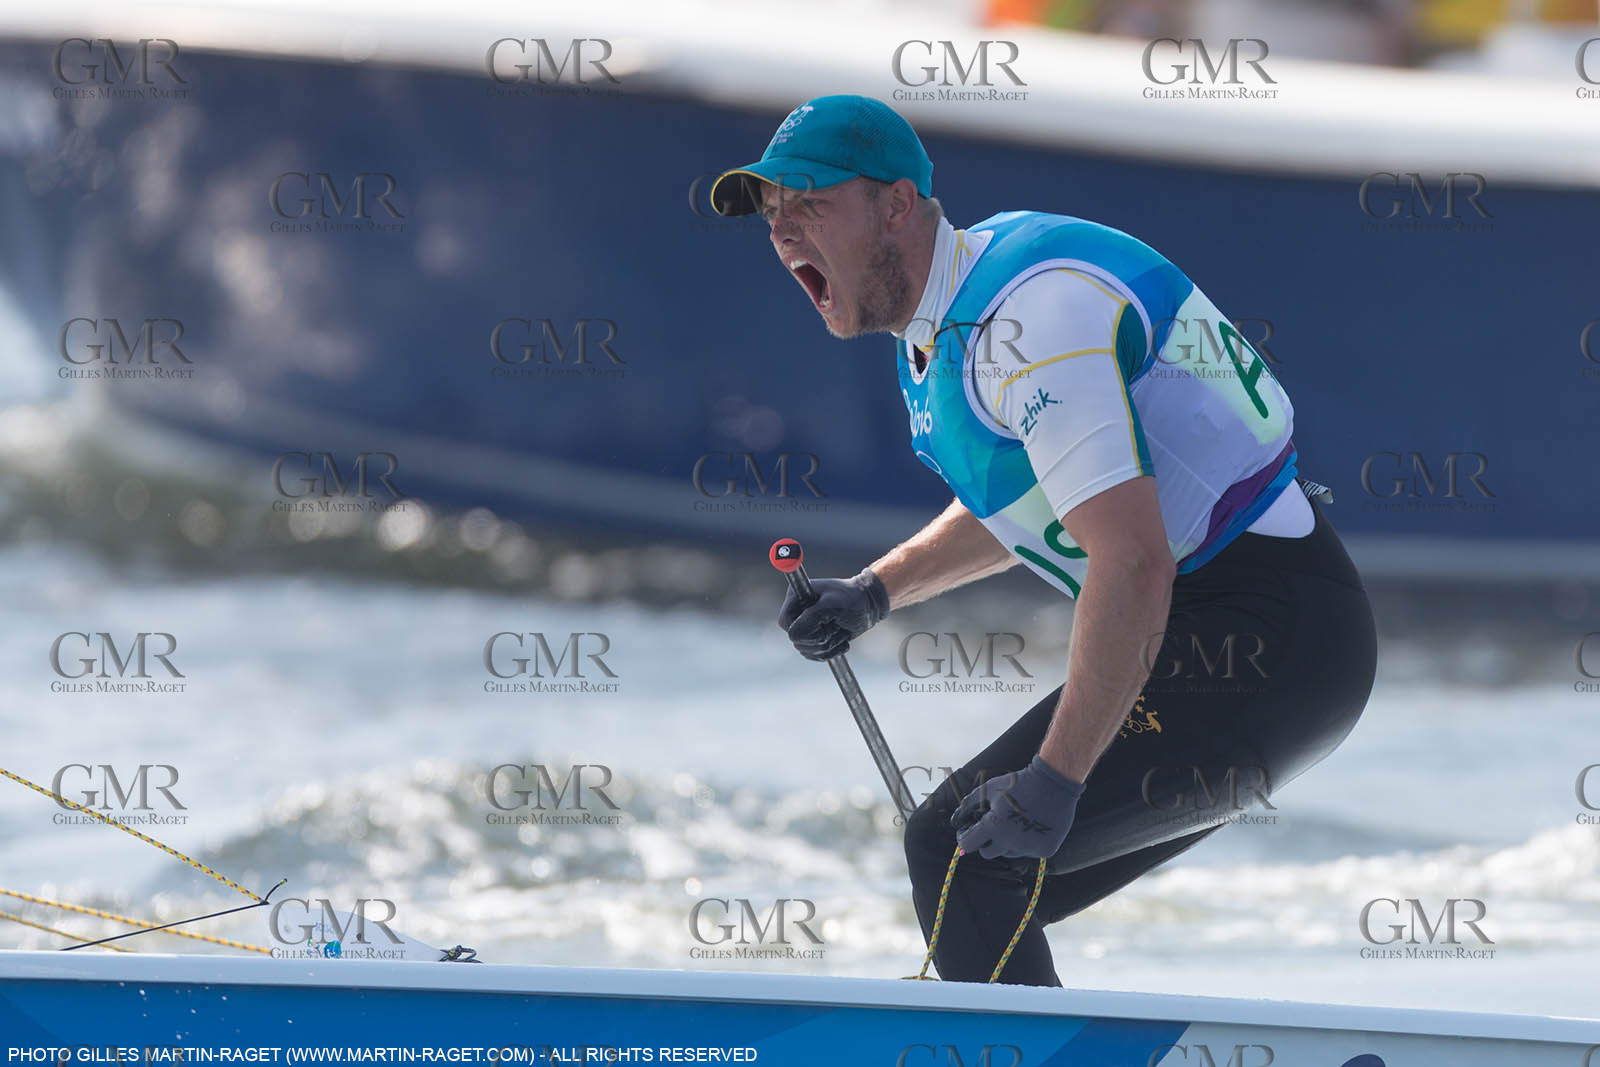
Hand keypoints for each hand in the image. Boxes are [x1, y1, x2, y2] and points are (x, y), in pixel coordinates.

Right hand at [777, 568, 889, 660]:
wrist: (869, 604)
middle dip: (820, 638)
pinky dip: (831, 652)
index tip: (821, 624)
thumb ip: (810, 619)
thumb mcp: (831, 606)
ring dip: (828, 645)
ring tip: (841, 630)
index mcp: (796, 597)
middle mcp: (798, 612)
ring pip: (806, 651)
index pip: (785, 623)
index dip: (801, 629)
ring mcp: (806, 626)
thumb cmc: (852, 599)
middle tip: (836, 625)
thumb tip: (794, 638)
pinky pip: (815, 656)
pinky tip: (842, 640)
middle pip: (796, 640)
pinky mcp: (815, 638)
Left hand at [952, 755, 1085, 859]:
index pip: (968, 845)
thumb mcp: (990, 788)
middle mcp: (1010, 842)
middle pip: (987, 853)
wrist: (1054, 783)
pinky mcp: (1045, 851)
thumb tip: (956, 817)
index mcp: (993, 827)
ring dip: (1007, 842)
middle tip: (992, 828)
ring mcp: (1028, 848)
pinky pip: (1028, 852)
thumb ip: (969, 803)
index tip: (967, 834)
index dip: (965, 839)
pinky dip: (1027, 843)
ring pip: (1008, 853)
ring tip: (1016, 822)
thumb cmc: (1019, 783)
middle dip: (986, 842)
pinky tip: (1031, 825)